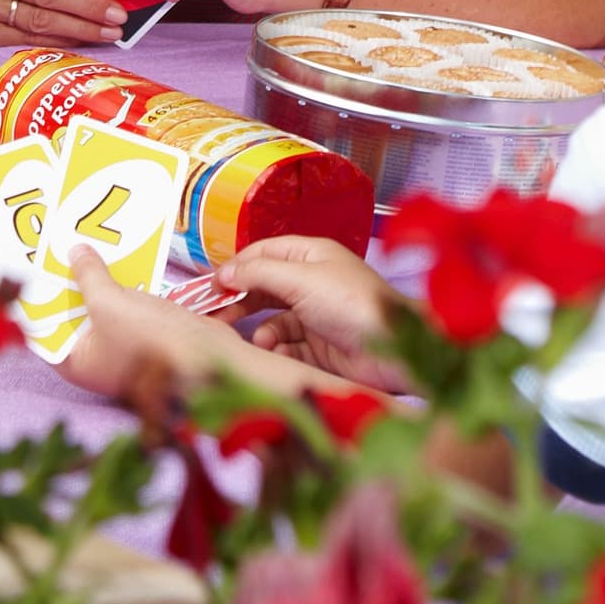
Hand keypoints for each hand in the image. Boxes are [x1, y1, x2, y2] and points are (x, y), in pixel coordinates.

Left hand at [54, 243, 255, 400]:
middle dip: (71, 284)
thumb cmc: (150, 340)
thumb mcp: (109, 303)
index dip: (39, 300)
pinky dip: (123, 286)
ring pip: (102, 310)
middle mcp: (97, 359)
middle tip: (61, 248)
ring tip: (87, 245)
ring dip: (99, 282)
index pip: (45, 331)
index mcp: (78, 363)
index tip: (36, 266)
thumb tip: (74, 251)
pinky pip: (126, 306)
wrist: (209, 356)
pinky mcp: (146, 335)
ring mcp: (123, 348)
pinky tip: (120, 259)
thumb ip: (88, 276)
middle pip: (73, 316)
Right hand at [226, 237, 417, 393]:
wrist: (393, 350)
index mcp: (311, 256)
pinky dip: (278, 348)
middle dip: (241, 300)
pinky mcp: (319, 347)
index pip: (265, 253)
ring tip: (256, 339)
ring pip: (274, 320)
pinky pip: (287, 345)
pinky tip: (276, 350)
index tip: (211, 285)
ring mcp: (316, 315)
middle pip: (265, 288)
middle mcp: (312, 282)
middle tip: (216, 316)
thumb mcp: (301, 279)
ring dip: (261, 329)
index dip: (237, 266)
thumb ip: (259, 273)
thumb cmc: (352, 304)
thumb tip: (225, 271)